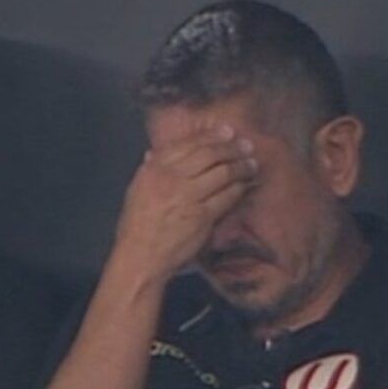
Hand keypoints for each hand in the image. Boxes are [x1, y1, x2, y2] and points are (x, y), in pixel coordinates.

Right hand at [113, 124, 256, 282]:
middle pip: (209, 154)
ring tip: (251, 163)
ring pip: (222, 173)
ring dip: (240, 166)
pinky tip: (244, 185)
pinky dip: (238, 188)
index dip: (210, 135)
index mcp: (154, 169)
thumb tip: (154, 154)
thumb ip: (149, 170)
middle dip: (231, 147)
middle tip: (246, 145)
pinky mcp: (203, 216)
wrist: (141, 257)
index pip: (187, 144)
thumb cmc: (136, 227)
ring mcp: (188, 197)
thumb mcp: (136, 190)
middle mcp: (171, 178)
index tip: (226, 131)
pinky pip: (226, 197)